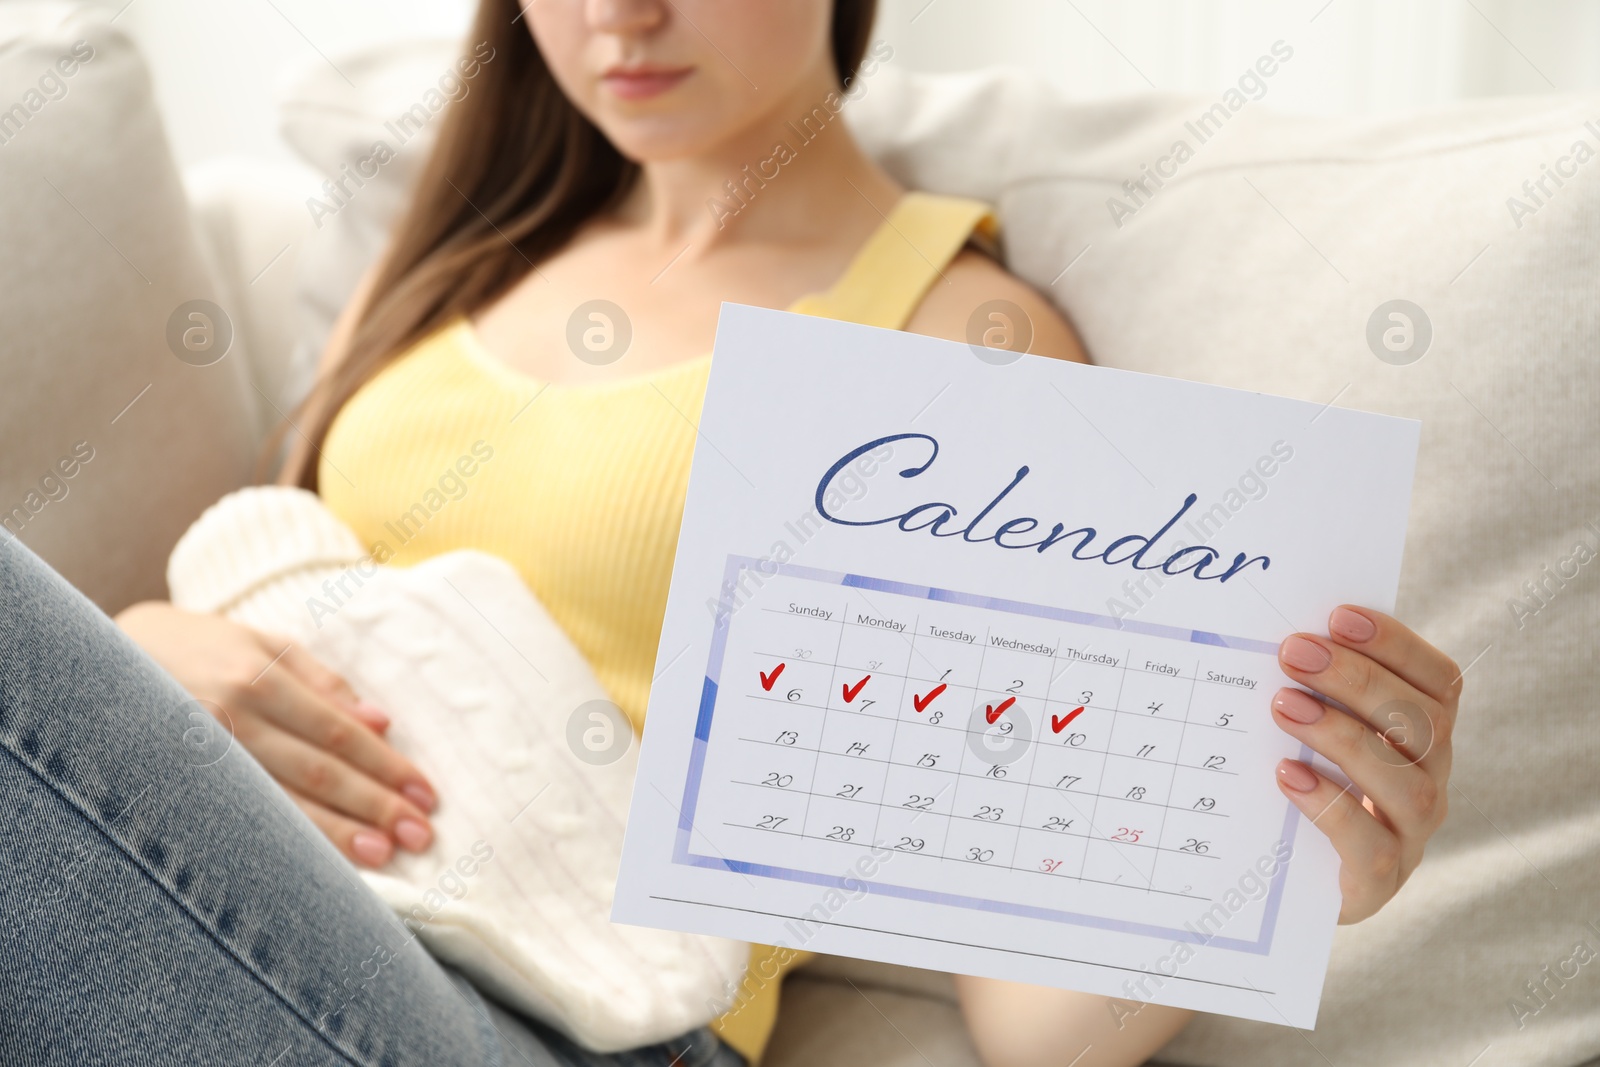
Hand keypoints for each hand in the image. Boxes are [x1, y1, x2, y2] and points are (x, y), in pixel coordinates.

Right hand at [116, 601, 436, 868]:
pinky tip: (311, 868)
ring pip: (278, 804)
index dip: (387, 765)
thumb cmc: (194, 648)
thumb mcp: (258, 642)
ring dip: (335, 834)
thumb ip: (322, 682)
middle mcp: (228, 718)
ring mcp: (195, 758)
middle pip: (318, 771)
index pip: (340, 732)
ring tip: (384, 856)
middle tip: (422, 834)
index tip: (426, 793)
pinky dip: (279, 845)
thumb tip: (382, 721)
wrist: (89, 661)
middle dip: (374, 805)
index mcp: (257, 677)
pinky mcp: (172, 789)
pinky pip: (237, 821)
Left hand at [1270, 606, 1459, 923]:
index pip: (1439, 681)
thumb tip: (1276, 638)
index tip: (1338, 616)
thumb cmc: (1304, 783)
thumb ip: (1312, 689)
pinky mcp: (1378, 882)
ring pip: (1407, 784)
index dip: (1397, 645)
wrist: (1296, 878)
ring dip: (1344, 737)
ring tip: (1284, 706)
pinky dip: (1331, 806)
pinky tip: (1287, 775)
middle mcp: (1431, 781)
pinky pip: (1372, 846)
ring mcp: (1411, 835)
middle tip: (1293, 653)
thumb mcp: (1312, 732)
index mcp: (1424, 735)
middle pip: (1423, 724)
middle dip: (1358, 681)